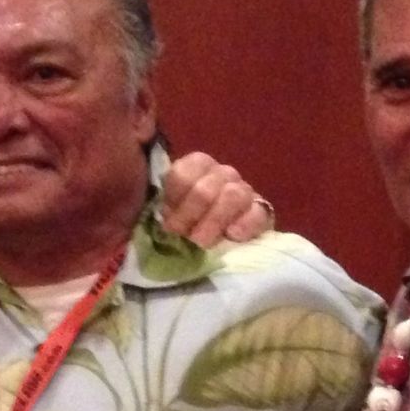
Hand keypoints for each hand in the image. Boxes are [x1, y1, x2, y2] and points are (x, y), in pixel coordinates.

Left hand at [157, 151, 272, 247]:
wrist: (212, 243)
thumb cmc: (182, 226)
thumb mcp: (163, 209)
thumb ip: (154, 198)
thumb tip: (147, 193)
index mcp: (196, 167)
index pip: (183, 173)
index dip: (174, 200)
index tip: (167, 221)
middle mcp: (221, 173)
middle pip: (206, 188)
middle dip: (190, 217)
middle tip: (183, 236)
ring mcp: (244, 190)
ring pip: (233, 195)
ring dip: (214, 223)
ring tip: (203, 242)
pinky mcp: (262, 210)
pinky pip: (258, 211)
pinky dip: (244, 225)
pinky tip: (232, 236)